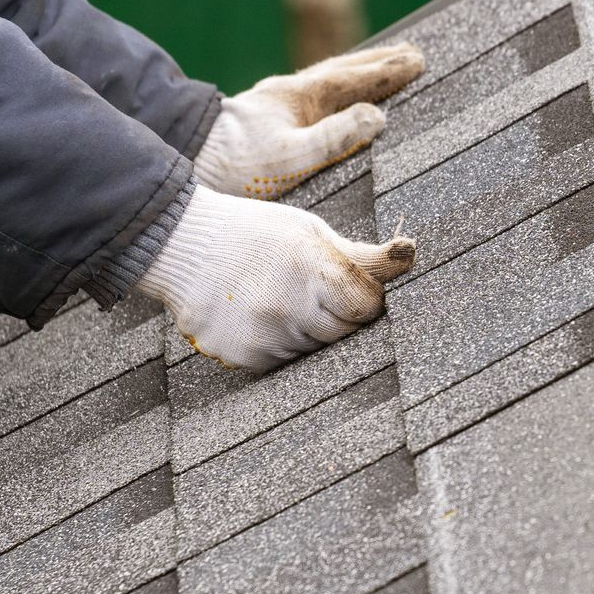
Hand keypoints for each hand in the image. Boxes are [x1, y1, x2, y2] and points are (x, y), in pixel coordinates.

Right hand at [138, 187, 414, 371]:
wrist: (182, 245)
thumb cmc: (258, 234)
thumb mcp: (309, 232)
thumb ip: (360, 254)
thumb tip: (411, 254)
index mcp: (311, 267)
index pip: (367, 307)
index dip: (363, 298)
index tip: (349, 287)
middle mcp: (288, 305)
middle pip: (344, 332)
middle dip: (338, 316)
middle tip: (310, 291)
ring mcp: (264, 335)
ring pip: (315, 350)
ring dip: (307, 331)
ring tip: (277, 297)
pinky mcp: (244, 357)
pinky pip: (284, 361)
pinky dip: (279, 343)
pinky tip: (258, 315)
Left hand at [195, 43, 424, 198]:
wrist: (185, 162)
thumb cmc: (236, 166)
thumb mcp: (292, 156)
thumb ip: (335, 136)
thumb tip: (376, 116)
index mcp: (299, 98)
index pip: (353, 78)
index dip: (387, 71)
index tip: (418, 61)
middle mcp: (289, 95)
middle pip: (342, 71)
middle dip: (378, 64)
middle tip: (411, 54)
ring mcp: (275, 105)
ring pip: (326, 82)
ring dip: (356, 74)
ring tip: (379, 70)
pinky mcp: (264, 121)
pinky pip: (313, 97)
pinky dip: (334, 91)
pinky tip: (331, 102)